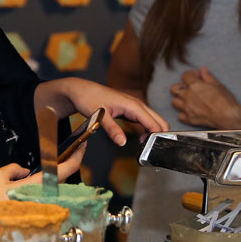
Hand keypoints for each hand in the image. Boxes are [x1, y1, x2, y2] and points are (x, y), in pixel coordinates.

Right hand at [0, 142, 86, 202]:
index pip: (66, 170)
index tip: (81, 147)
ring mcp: (44, 209)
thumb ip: (12, 169)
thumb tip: (25, 171)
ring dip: (48, 184)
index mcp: (38, 185)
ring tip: (36, 179)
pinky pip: (46, 201)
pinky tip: (28, 194)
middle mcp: (45, 198)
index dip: (77, 157)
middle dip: (58, 169)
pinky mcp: (39, 217)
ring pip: (53, 191)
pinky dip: (41, 194)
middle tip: (54, 159)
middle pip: (60, 180)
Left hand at [35, 78, 167, 146]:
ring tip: (148, 147)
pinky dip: (148, 130)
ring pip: (153, 120)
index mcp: (132, 105)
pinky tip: (143, 140)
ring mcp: (134, 107)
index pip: (153, 123)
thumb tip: (122, 143)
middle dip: (160, 135)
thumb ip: (112, 129)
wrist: (80, 90)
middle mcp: (136, 105)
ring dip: (154, 133)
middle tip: (154, 151)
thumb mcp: (99, 116)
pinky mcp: (129, 110)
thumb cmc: (89, 99)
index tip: (155, 150)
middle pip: (158, 121)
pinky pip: (145, 120)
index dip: (157, 136)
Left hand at [171, 67, 240, 129]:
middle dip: (180, 86)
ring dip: (180, 99)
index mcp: (194, 86)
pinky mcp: (189, 119)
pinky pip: (180, 115)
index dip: (191, 74)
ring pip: (174, 102)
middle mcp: (188, 96)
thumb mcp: (218, 85)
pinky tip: (190, 110)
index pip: (185, 75)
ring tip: (188, 99)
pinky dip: (183, 113)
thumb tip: (203, 69)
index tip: (197, 76)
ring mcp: (187, 108)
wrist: (228, 117)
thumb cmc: (225, 101)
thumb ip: (208, 77)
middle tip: (189, 88)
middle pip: (174, 89)